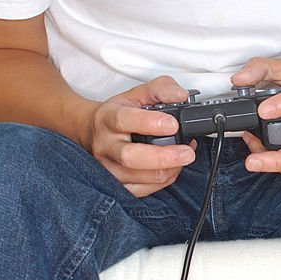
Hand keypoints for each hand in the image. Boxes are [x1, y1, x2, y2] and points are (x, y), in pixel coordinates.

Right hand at [82, 76, 196, 196]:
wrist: (93, 131)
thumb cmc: (116, 114)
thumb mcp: (137, 93)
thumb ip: (161, 89)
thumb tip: (181, 95)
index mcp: (107, 118)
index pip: (124, 120)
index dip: (149, 123)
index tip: (173, 124)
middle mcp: (105, 145)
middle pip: (130, 157)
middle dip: (163, 157)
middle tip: (187, 153)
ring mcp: (108, 168)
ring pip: (139, 178)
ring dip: (168, 169)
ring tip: (183, 156)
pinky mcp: (116, 185)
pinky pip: (142, 190)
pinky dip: (163, 181)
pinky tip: (172, 168)